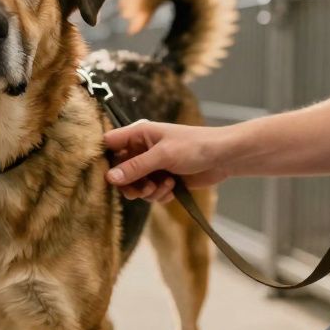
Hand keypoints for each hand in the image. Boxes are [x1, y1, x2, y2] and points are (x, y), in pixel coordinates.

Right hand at [103, 121, 229, 202]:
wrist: (224, 158)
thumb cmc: (195, 146)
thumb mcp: (163, 155)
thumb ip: (135, 167)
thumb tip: (110, 178)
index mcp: (138, 134)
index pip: (109, 144)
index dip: (105, 160)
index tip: (109, 175)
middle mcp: (142, 149)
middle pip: (119, 171)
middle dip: (130, 184)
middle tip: (143, 189)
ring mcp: (152, 166)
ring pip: (135, 186)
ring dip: (147, 191)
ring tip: (163, 186)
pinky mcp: (162, 179)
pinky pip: (150, 193)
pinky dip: (159, 194)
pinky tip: (173, 188)